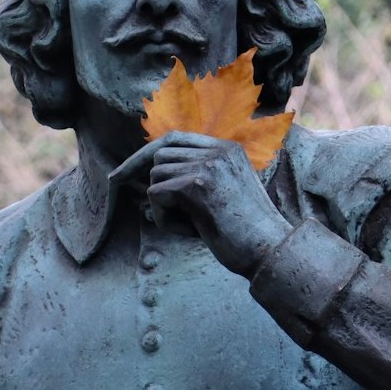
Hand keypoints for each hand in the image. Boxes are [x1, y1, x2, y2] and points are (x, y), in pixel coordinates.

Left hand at [111, 132, 292, 275]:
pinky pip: (156, 197)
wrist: (271, 250)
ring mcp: (208, 165)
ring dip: (165, 208)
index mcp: (227, 149)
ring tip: (193, 226)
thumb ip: (196, 179)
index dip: (144, 156)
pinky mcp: (196, 186)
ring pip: (156, 177)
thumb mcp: (225, 194)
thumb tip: (149, 182)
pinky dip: (166, 220)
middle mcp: (218, 150)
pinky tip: (191, 232)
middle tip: (161, 213)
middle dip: (154, 187)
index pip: (173, 139)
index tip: (119, 175)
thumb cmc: (247, 232)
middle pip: (159, 157)